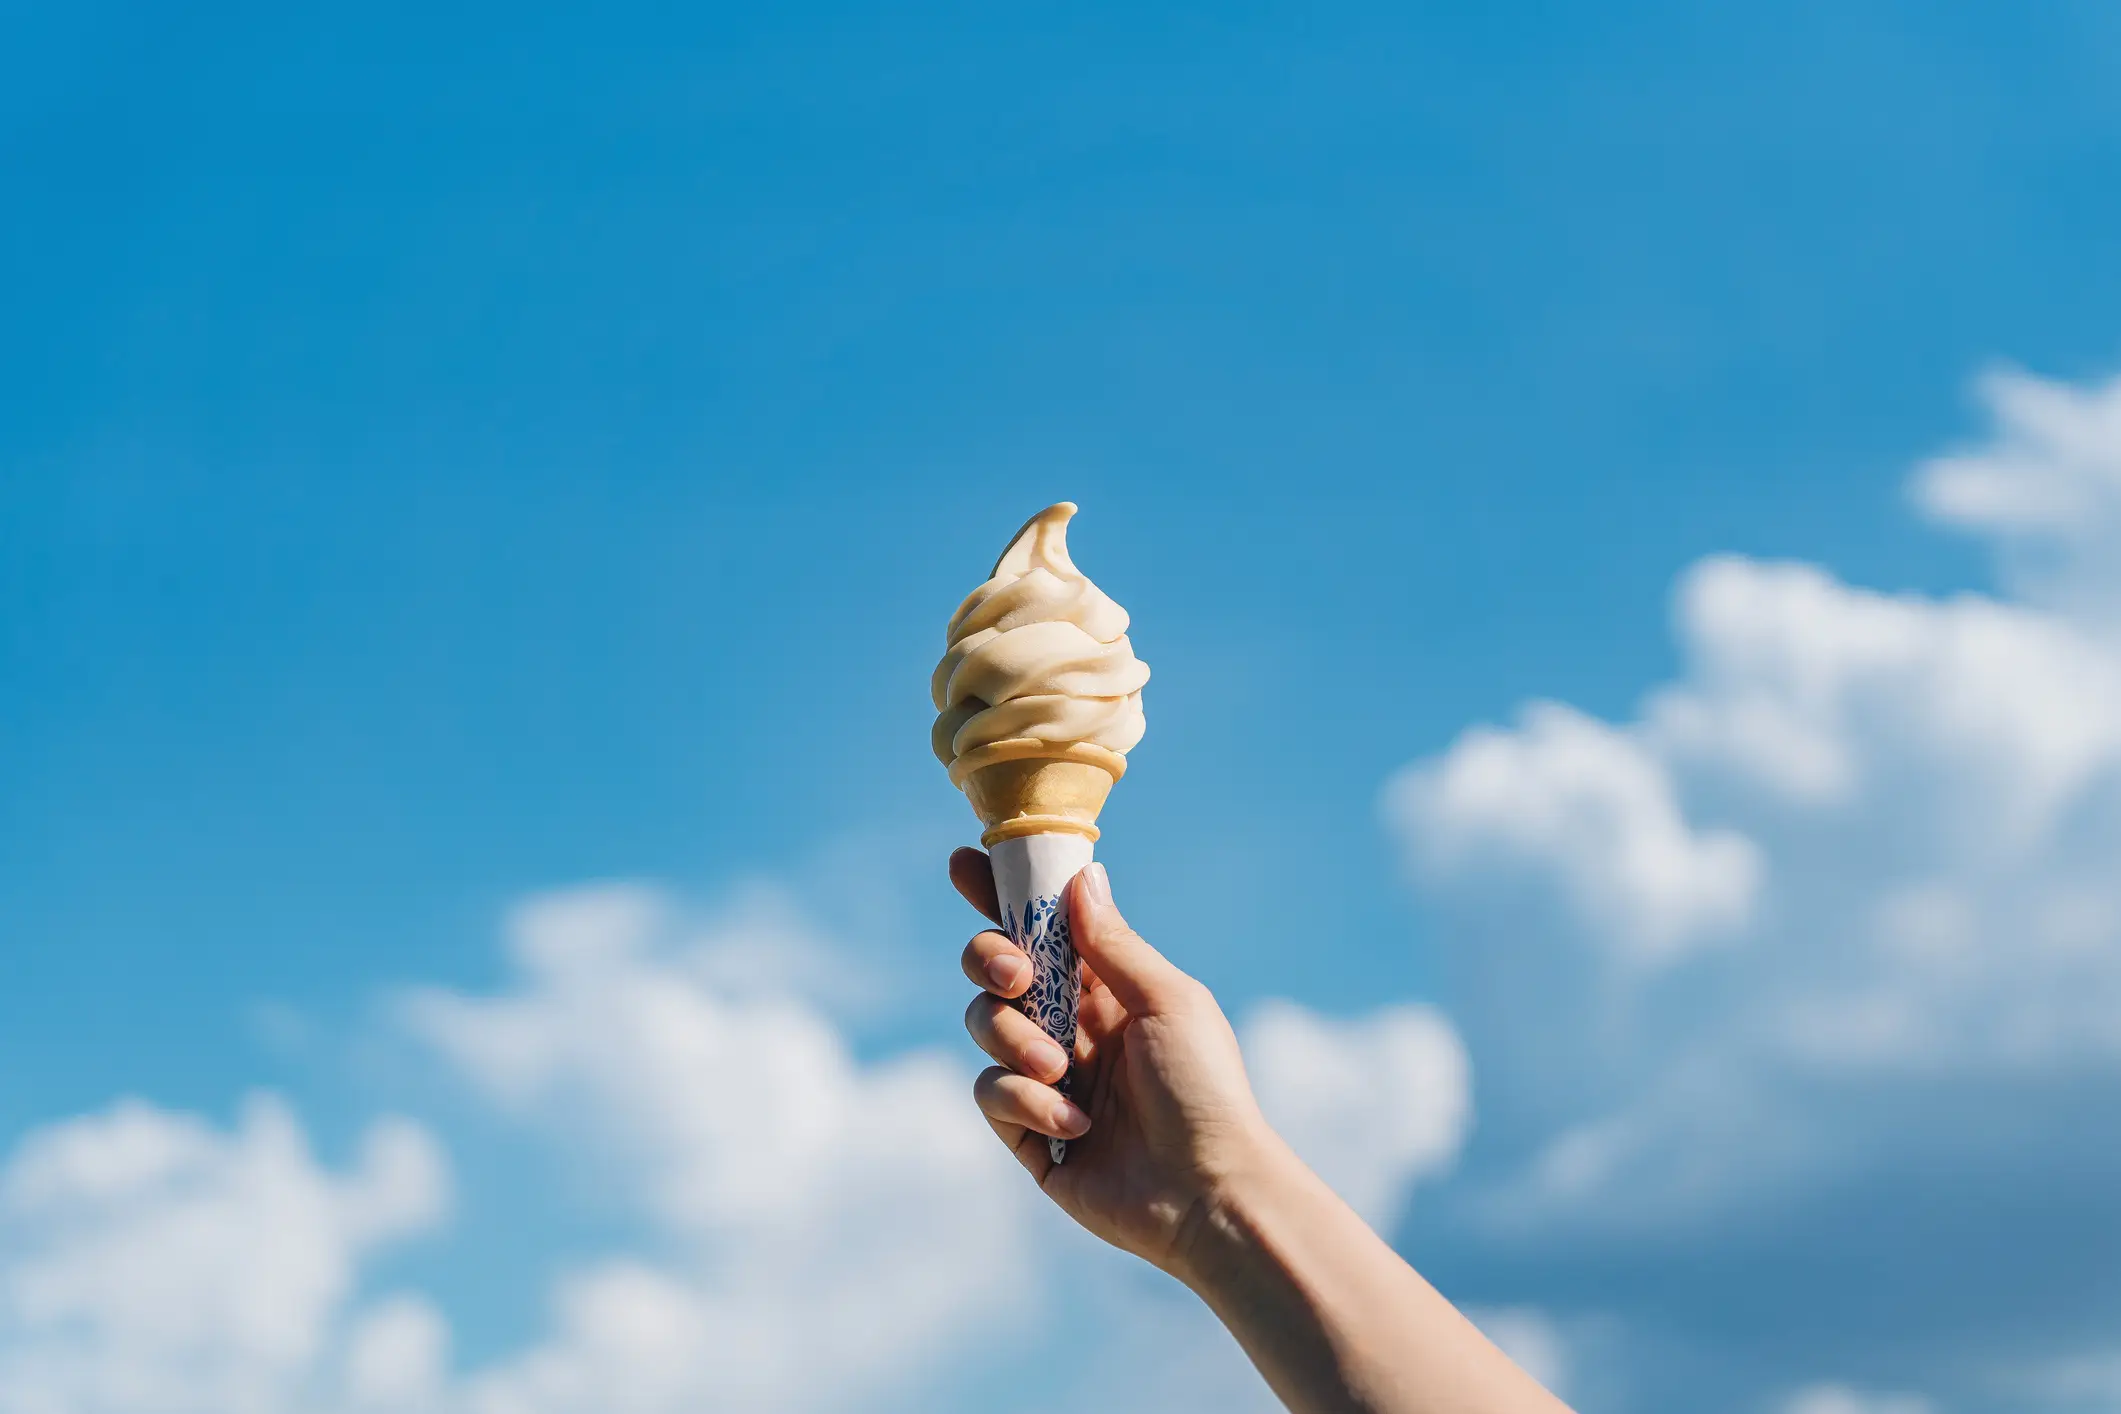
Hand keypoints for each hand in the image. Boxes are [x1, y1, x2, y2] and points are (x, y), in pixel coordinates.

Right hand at [952, 848, 1270, 1272]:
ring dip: (1015, 1040)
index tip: (964, 866)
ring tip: (1063, 1070)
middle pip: (995, 971)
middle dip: (991, 961)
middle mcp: (1071, 1027)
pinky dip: (1026, 1100)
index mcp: (1106, 989)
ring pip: (984, 1027)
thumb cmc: (1205, 1090)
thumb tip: (1083, 875)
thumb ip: (1113, 944)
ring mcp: (1046, 1079)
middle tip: (1018, 977)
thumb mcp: (1166, 1001)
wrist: (1208, 1191)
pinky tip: (1074, 1123)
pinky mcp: (1029, 1134)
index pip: (1043, 930)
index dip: (1002, 896)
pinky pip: (991, 1093)